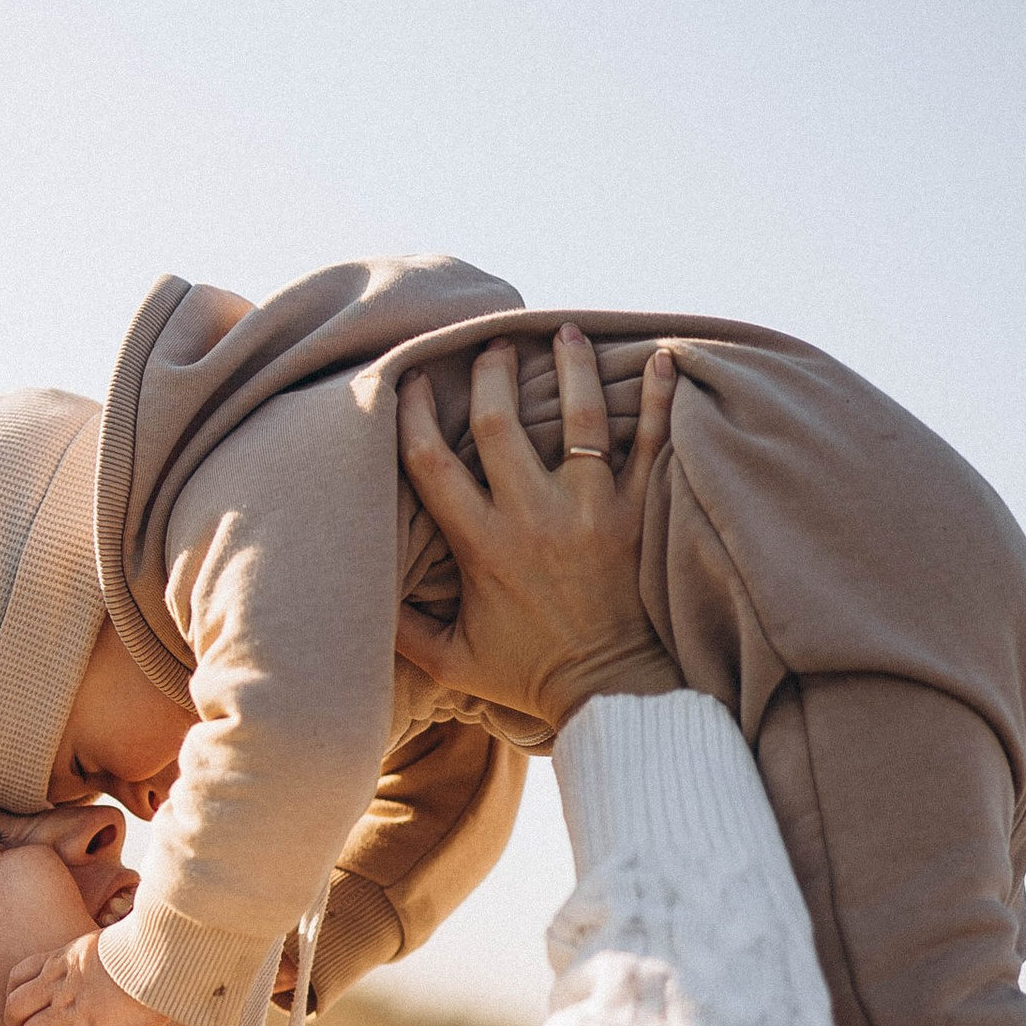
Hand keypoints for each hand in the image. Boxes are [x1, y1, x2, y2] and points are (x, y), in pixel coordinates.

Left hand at [6, 927, 177, 1025]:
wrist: (164, 949)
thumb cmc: (152, 944)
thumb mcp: (111, 941)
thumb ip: (100, 957)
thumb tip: (116, 962)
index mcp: (64, 959)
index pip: (18, 976)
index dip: (18, 998)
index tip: (33, 1011)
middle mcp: (61, 984)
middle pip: (13, 1010)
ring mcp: (74, 1008)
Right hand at [394, 327, 681, 735]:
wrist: (614, 695)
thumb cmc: (530, 676)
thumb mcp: (451, 660)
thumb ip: (402, 626)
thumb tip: (360, 590)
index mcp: (482, 546)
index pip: (432, 463)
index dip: (416, 414)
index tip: (415, 381)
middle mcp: (535, 518)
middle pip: (502, 425)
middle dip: (493, 374)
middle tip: (494, 342)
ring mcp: (593, 512)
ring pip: (579, 419)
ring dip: (570, 367)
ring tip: (561, 330)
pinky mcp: (639, 515)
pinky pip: (653, 444)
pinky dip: (661, 397)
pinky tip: (665, 356)